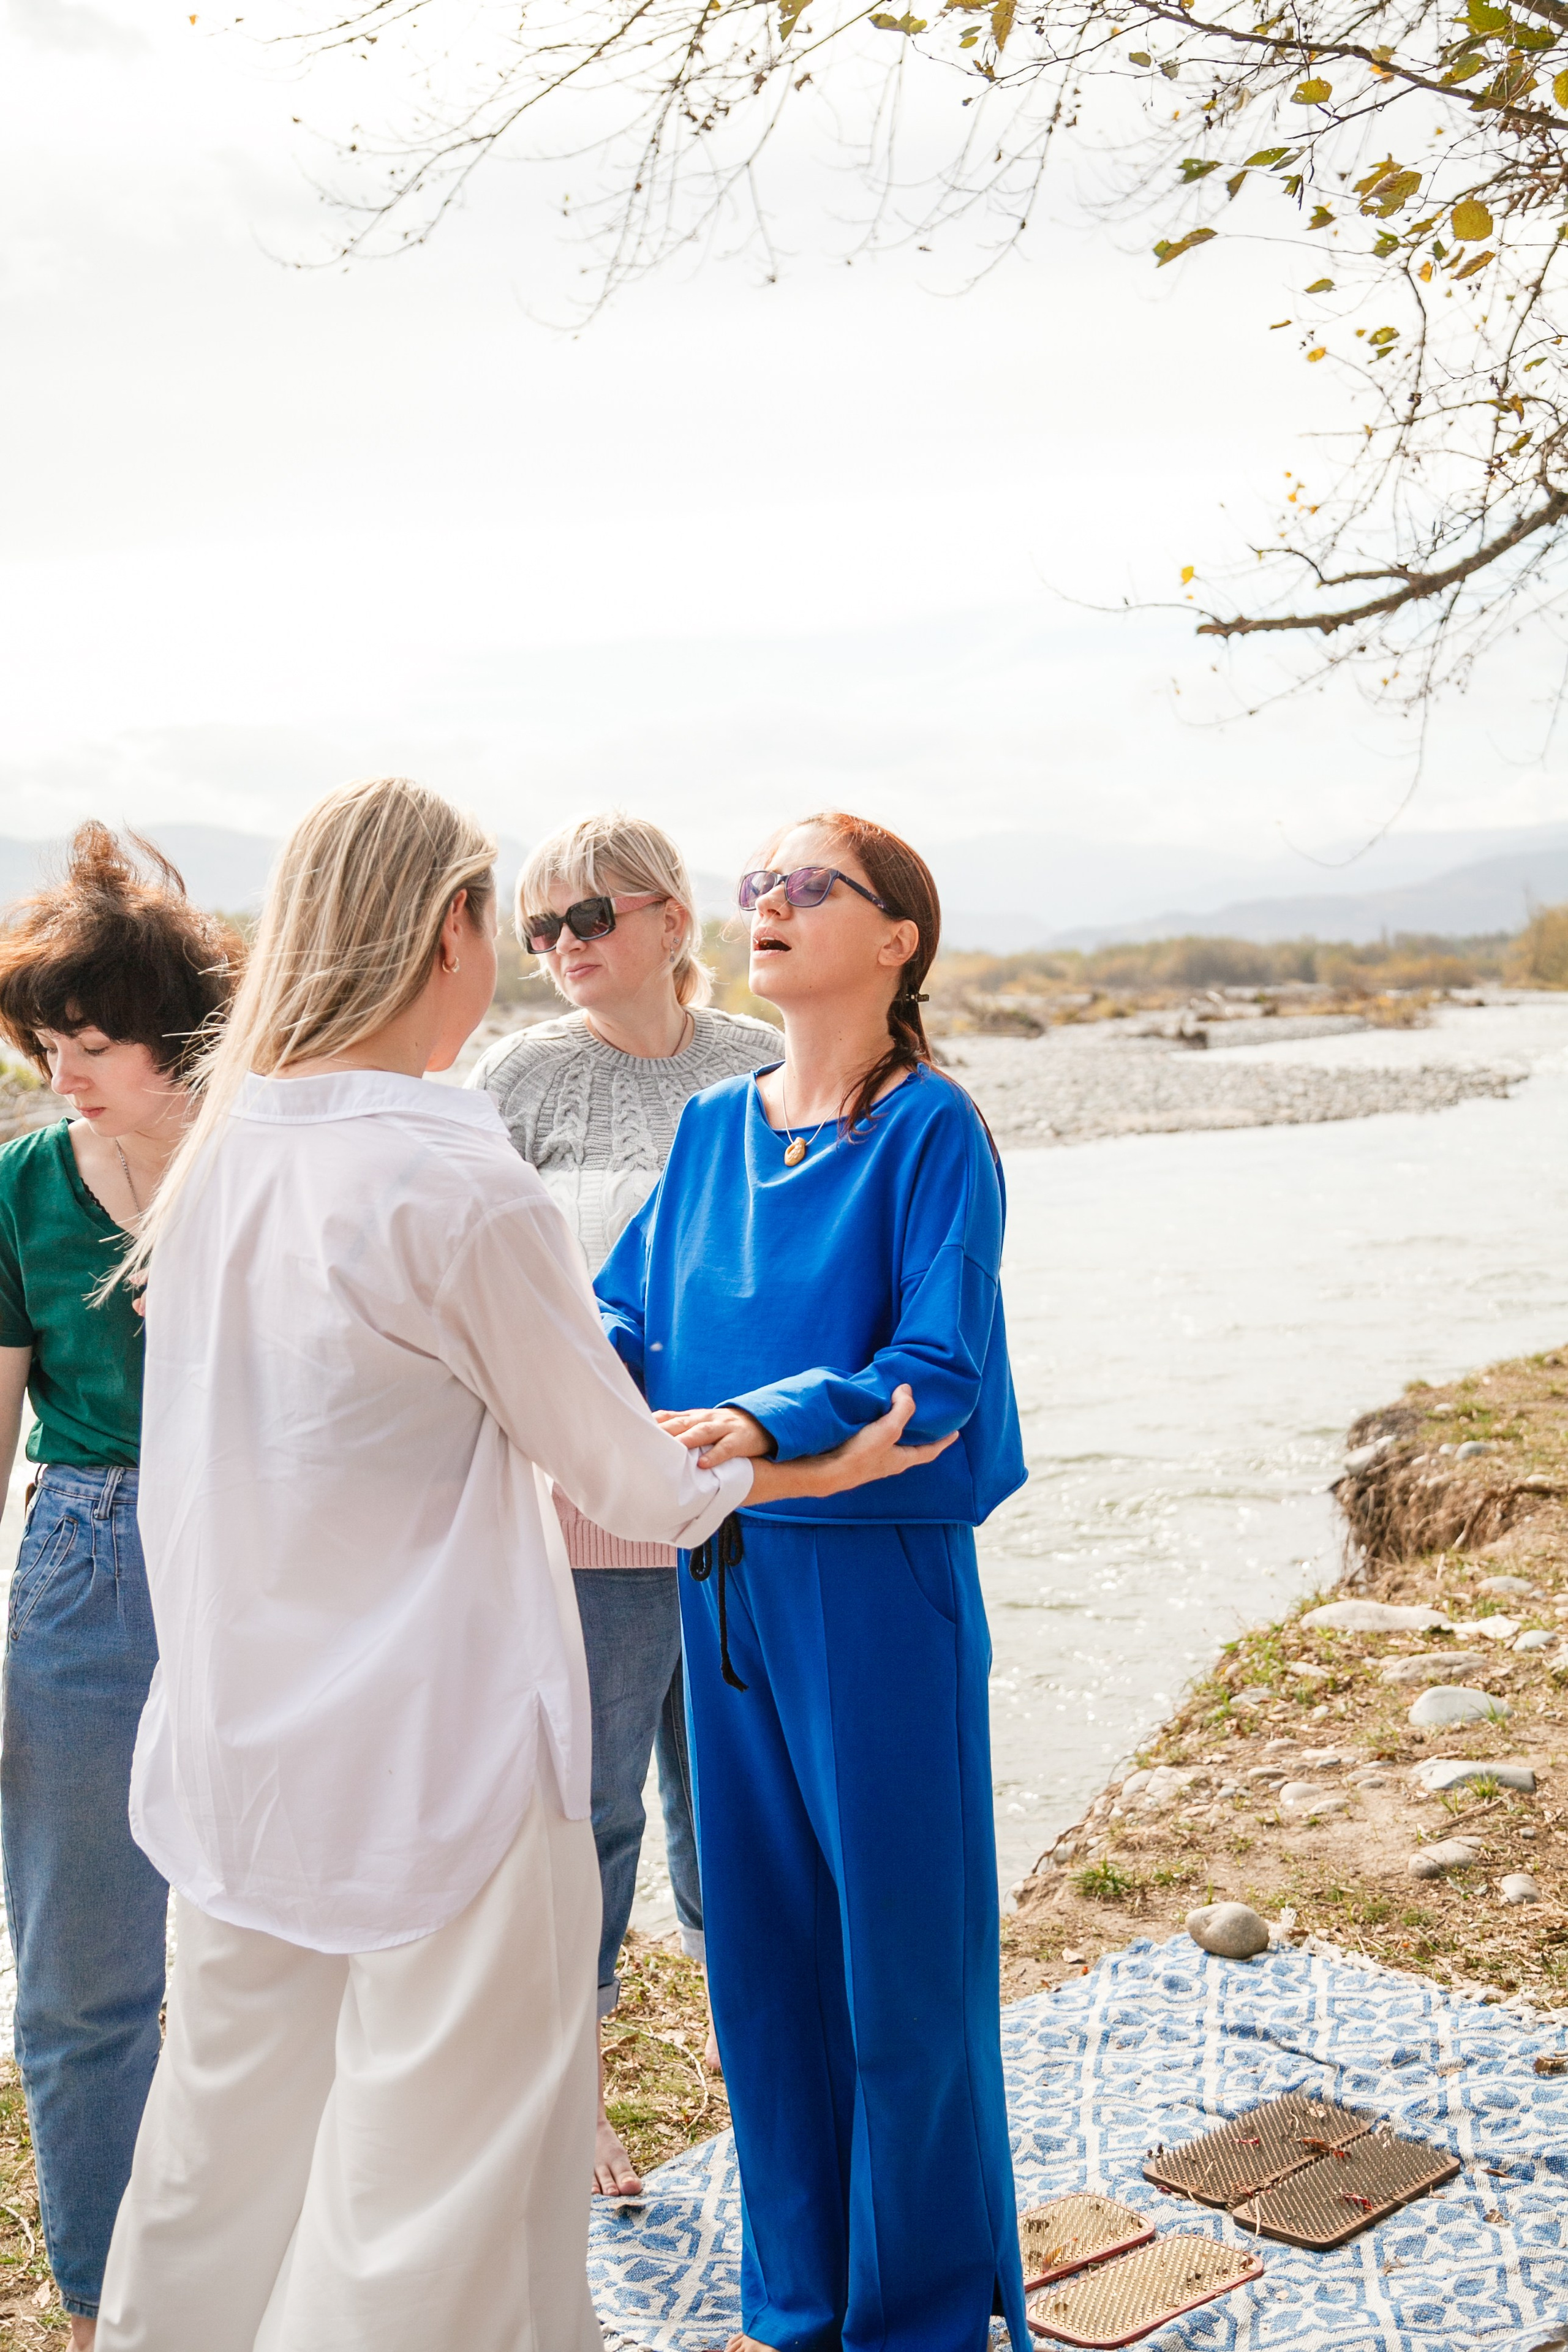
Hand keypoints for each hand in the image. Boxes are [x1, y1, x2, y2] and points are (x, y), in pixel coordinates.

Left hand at [655, 1405, 774, 1467]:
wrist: (760, 1421)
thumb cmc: (722, 1427)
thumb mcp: (701, 1423)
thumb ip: (679, 1426)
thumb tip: (650, 1432)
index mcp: (694, 1417)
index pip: (670, 1417)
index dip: (653, 1424)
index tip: (634, 1431)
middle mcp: (706, 1420)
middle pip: (682, 1424)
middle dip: (664, 1431)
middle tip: (645, 1440)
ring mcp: (723, 1428)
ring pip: (702, 1432)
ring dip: (687, 1440)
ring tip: (674, 1449)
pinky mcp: (739, 1440)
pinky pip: (726, 1448)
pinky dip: (714, 1455)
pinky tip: (703, 1464)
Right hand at [748, 1385, 955, 1506]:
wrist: (824, 1471)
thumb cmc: (859, 1454)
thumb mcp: (888, 1430)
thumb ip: (902, 1410)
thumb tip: (908, 1390)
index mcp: (901, 1460)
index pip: (929, 1451)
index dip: (943, 1441)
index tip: (956, 1433)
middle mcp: (889, 1462)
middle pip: (911, 1447)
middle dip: (920, 1434)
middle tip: (928, 1419)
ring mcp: (871, 1460)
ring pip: (891, 1442)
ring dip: (896, 1428)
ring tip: (898, 1411)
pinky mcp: (855, 1453)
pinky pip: (873, 1437)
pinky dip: (877, 1426)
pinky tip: (871, 1416)